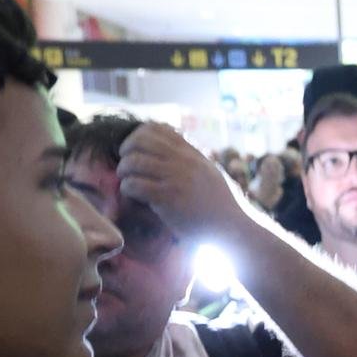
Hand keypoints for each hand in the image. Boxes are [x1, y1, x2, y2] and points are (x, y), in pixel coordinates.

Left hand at [115, 122, 248, 239]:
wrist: (231, 228)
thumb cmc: (220, 204)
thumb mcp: (209, 172)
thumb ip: (191, 158)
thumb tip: (171, 146)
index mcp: (192, 153)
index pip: (157, 128)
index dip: (139, 135)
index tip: (136, 150)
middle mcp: (184, 161)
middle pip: (140, 140)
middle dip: (126, 151)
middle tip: (127, 166)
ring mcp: (176, 178)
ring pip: (133, 162)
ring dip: (124, 171)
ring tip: (128, 182)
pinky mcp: (168, 198)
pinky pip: (134, 185)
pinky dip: (128, 189)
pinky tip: (135, 197)